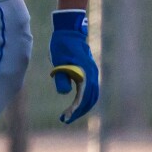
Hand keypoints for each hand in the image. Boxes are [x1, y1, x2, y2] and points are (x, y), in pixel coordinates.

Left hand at [49, 9, 99, 123]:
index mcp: (84, 74)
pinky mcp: (90, 71)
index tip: (65, 117)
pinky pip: (92, 90)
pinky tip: (77, 104)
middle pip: (90, 99)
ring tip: (71, 114)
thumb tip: (64, 93)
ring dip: (83, 106)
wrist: (70, 32)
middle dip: (79, 111)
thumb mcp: (58, 62)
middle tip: (65, 119)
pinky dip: (86, 99)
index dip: (74, 110)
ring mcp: (93, 73)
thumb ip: (61, 77)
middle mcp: (92, 75)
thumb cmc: (62, 46)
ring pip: (93, 95)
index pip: (82, 98)